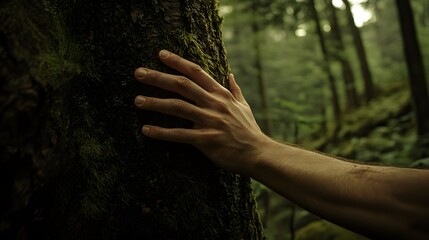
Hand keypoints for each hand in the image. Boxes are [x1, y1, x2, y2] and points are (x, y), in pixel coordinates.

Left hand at [134, 50, 270, 173]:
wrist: (259, 154)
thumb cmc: (249, 130)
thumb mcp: (244, 106)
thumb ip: (235, 90)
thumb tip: (230, 74)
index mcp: (221, 94)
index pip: (196, 72)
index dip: (178, 62)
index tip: (161, 54)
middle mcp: (214, 104)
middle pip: (182, 85)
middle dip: (158, 77)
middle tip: (138, 73)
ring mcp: (210, 121)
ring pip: (177, 107)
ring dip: (155, 103)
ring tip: (137, 100)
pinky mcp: (206, 140)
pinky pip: (179, 134)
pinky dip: (161, 132)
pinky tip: (146, 130)